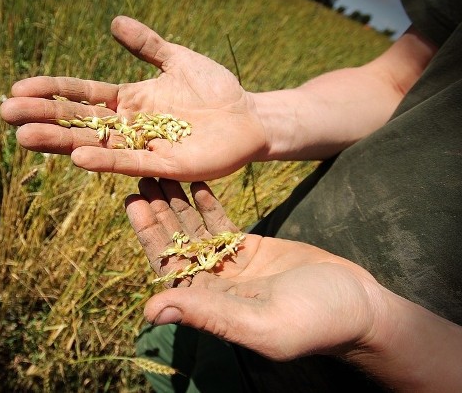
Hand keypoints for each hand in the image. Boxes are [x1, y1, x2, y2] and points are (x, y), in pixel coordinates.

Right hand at [0, 16, 266, 180]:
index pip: (81, 94)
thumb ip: (146, 44)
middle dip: (42, 116)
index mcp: (128, 100)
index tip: (18, 87)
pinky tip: (78, 157)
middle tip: (4, 112)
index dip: (51, 91)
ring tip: (25, 137)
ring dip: (60, 141)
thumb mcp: (177, 59)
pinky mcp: (165, 166)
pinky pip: (129, 162)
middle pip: (78, 121)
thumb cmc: (215, 90)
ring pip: (94, 145)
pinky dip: (104, 161)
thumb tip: (113, 22)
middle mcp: (129, 126)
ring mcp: (144, 147)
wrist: (249, 116)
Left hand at [125, 178, 382, 360]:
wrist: (359, 306)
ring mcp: (231, 267)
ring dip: (178, 203)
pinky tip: (195, 182)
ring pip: (196, 231)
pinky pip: (221, 225)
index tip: (134, 202)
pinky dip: (207, 204)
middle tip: (143, 177)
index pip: (168, 267)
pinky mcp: (251, 250)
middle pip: (177, 244)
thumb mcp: (260, 322)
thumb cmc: (315, 321)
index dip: (149, 235)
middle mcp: (213, 286)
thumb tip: (151, 312)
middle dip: (159, 212)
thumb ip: (208, 315)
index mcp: (209, 305)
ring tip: (163, 172)